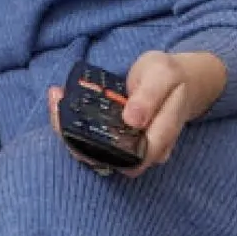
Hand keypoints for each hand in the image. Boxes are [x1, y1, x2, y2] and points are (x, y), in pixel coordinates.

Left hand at [45, 51, 224, 178]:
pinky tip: (61, 97)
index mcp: (158, 141)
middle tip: (57, 103)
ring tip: (56, 97)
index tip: (73, 120)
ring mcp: (127, 146)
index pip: (126, 159)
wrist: (180, 81)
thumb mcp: (165, 76)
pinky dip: (73, 120)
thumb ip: (150, 97)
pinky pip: (91, 135)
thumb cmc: (172, 79)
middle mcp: (141, 152)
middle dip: (73, 137)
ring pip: (92, 149)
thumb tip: (132, 121)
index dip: (95, 148)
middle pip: (102, 158)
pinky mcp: (116, 137)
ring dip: (68, 128)